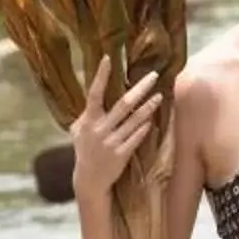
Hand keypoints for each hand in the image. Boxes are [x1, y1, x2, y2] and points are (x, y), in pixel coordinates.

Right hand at [69, 59, 162, 197]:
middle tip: (154, 75)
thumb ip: (85, 114)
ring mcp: (112, 142)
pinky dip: (145, 127)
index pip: (94, 93)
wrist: (89, 180)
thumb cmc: (84, 151)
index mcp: (88, 120)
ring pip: (134, 120)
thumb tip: (92, 96)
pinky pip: (137, 137)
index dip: (101, 76)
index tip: (109, 58)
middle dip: (140, 88)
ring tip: (160, 96)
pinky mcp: (122, 154)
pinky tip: (153, 119)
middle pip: (123, 104)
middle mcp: (100, 129)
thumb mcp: (78, 131)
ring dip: (148, 107)